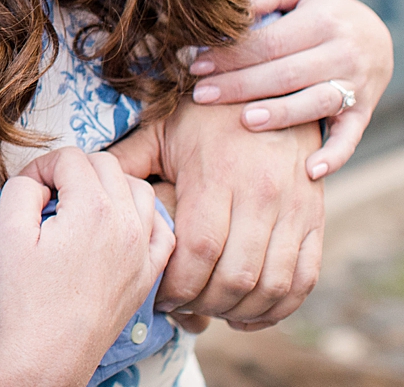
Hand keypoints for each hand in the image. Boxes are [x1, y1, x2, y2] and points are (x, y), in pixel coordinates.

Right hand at [0, 148, 172, 386]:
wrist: (50, 352)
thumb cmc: (26, 297)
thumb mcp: (7, 232)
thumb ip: (21, 188)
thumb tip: (40, 181)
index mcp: (92, 209)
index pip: (70, 157)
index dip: (42, 166)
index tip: (29, 188)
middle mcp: (127, 223)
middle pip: (106, 164)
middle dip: (75, 170)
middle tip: (50, 195)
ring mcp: (143, 249)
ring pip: (139, 189)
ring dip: (110, 186)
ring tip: (83, 205)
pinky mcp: (149, 273)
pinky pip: (161, 228)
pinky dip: (142, 218)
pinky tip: (118, 227)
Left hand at [112, 101, 322, 328]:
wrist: (270, 91)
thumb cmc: (204, 113)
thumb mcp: (160, 129)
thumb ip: (126, 161)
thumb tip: (87, 185)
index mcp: (217, 174)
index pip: (200, 249)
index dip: (178, 285)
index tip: (159, 297)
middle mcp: (261, 194)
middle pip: (237, 275)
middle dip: (204, 303)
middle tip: (181, 309)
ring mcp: (294, 209)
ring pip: (273, 284)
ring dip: (240, 310)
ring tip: (210, 310)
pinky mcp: (315, 219)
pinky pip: (305, 279)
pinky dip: (278, 306)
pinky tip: (248, 312)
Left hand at [188, 0, 392, 178]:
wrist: (376, 34)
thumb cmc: (322, 10)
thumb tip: (237, 5)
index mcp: (324, 20)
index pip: (270, 42)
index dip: (232, 55)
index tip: (198, 65)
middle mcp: (344, 53)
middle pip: (286, 74)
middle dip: (240, 86)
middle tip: (201, 95)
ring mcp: (357, 86)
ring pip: (315, 104)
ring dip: (280, 115)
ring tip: (244, 121)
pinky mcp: (365, 112)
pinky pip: (351, 137)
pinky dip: (334, 155)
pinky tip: (309, 170)